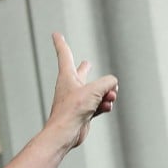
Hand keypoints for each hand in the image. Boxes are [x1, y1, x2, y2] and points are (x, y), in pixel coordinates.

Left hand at [46, 32, 117, 149]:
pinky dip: (105, 105)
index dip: (60, 43)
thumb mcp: (95, 89)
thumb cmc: (73, 110)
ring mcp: (77, 100)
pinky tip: (106, 107)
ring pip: (97, 90)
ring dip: (107, 93)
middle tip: (86, 63)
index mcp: (67, 76)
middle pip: (80, 73)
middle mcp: (70, 87)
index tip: (55, 34)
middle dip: (85, 69)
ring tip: (109, 98)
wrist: (65, 133)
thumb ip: (108, 82)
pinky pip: (99, 104)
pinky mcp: (83, 112)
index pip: (64, 55)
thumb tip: (112, 86)